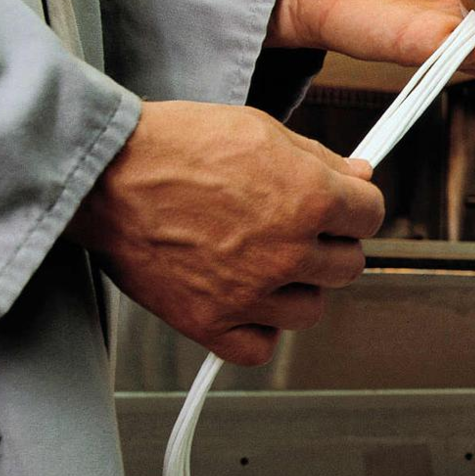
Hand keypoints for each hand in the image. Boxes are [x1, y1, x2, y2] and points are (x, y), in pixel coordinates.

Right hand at [69, 102, 385, 365]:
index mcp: (310, 198)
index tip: (339, 205)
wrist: (102, 174)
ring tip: (263, 260)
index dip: (355, 206)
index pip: (371, 215)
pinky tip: (245, 300)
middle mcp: (289, 250)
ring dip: (297, 287)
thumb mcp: (260, 129)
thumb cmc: (174, 145)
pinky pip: (261, 347)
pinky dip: (258, 328)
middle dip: (329, 245)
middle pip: (348, 265)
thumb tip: (360, 175)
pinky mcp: (210, 323)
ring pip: (311, 308)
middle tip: (296, 229)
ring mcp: (251, 292)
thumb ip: (320, 158)